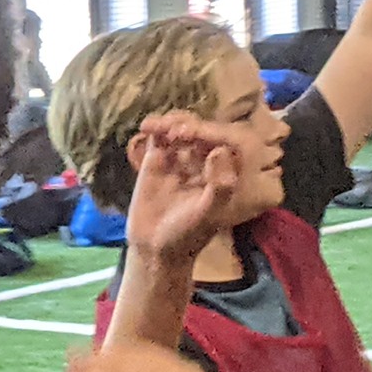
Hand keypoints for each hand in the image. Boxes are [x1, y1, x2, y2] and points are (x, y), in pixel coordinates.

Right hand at [124, 112, 247, 262]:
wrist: (154, 247)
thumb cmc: (187, 235)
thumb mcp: (209, 214)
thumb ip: (220, 187)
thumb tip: (220, 151)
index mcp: (223, 173)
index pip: (223, 143)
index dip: (211, 134)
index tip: (195, 135)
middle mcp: (203, 163)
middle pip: (202, 132)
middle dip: (191, 126)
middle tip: (177, 132)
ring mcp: (179, 161)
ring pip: (181, 130)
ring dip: (173, 123)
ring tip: (161, 128)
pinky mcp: (156, 161)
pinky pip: (159, 138)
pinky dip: (155, 128)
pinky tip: (148, 127)